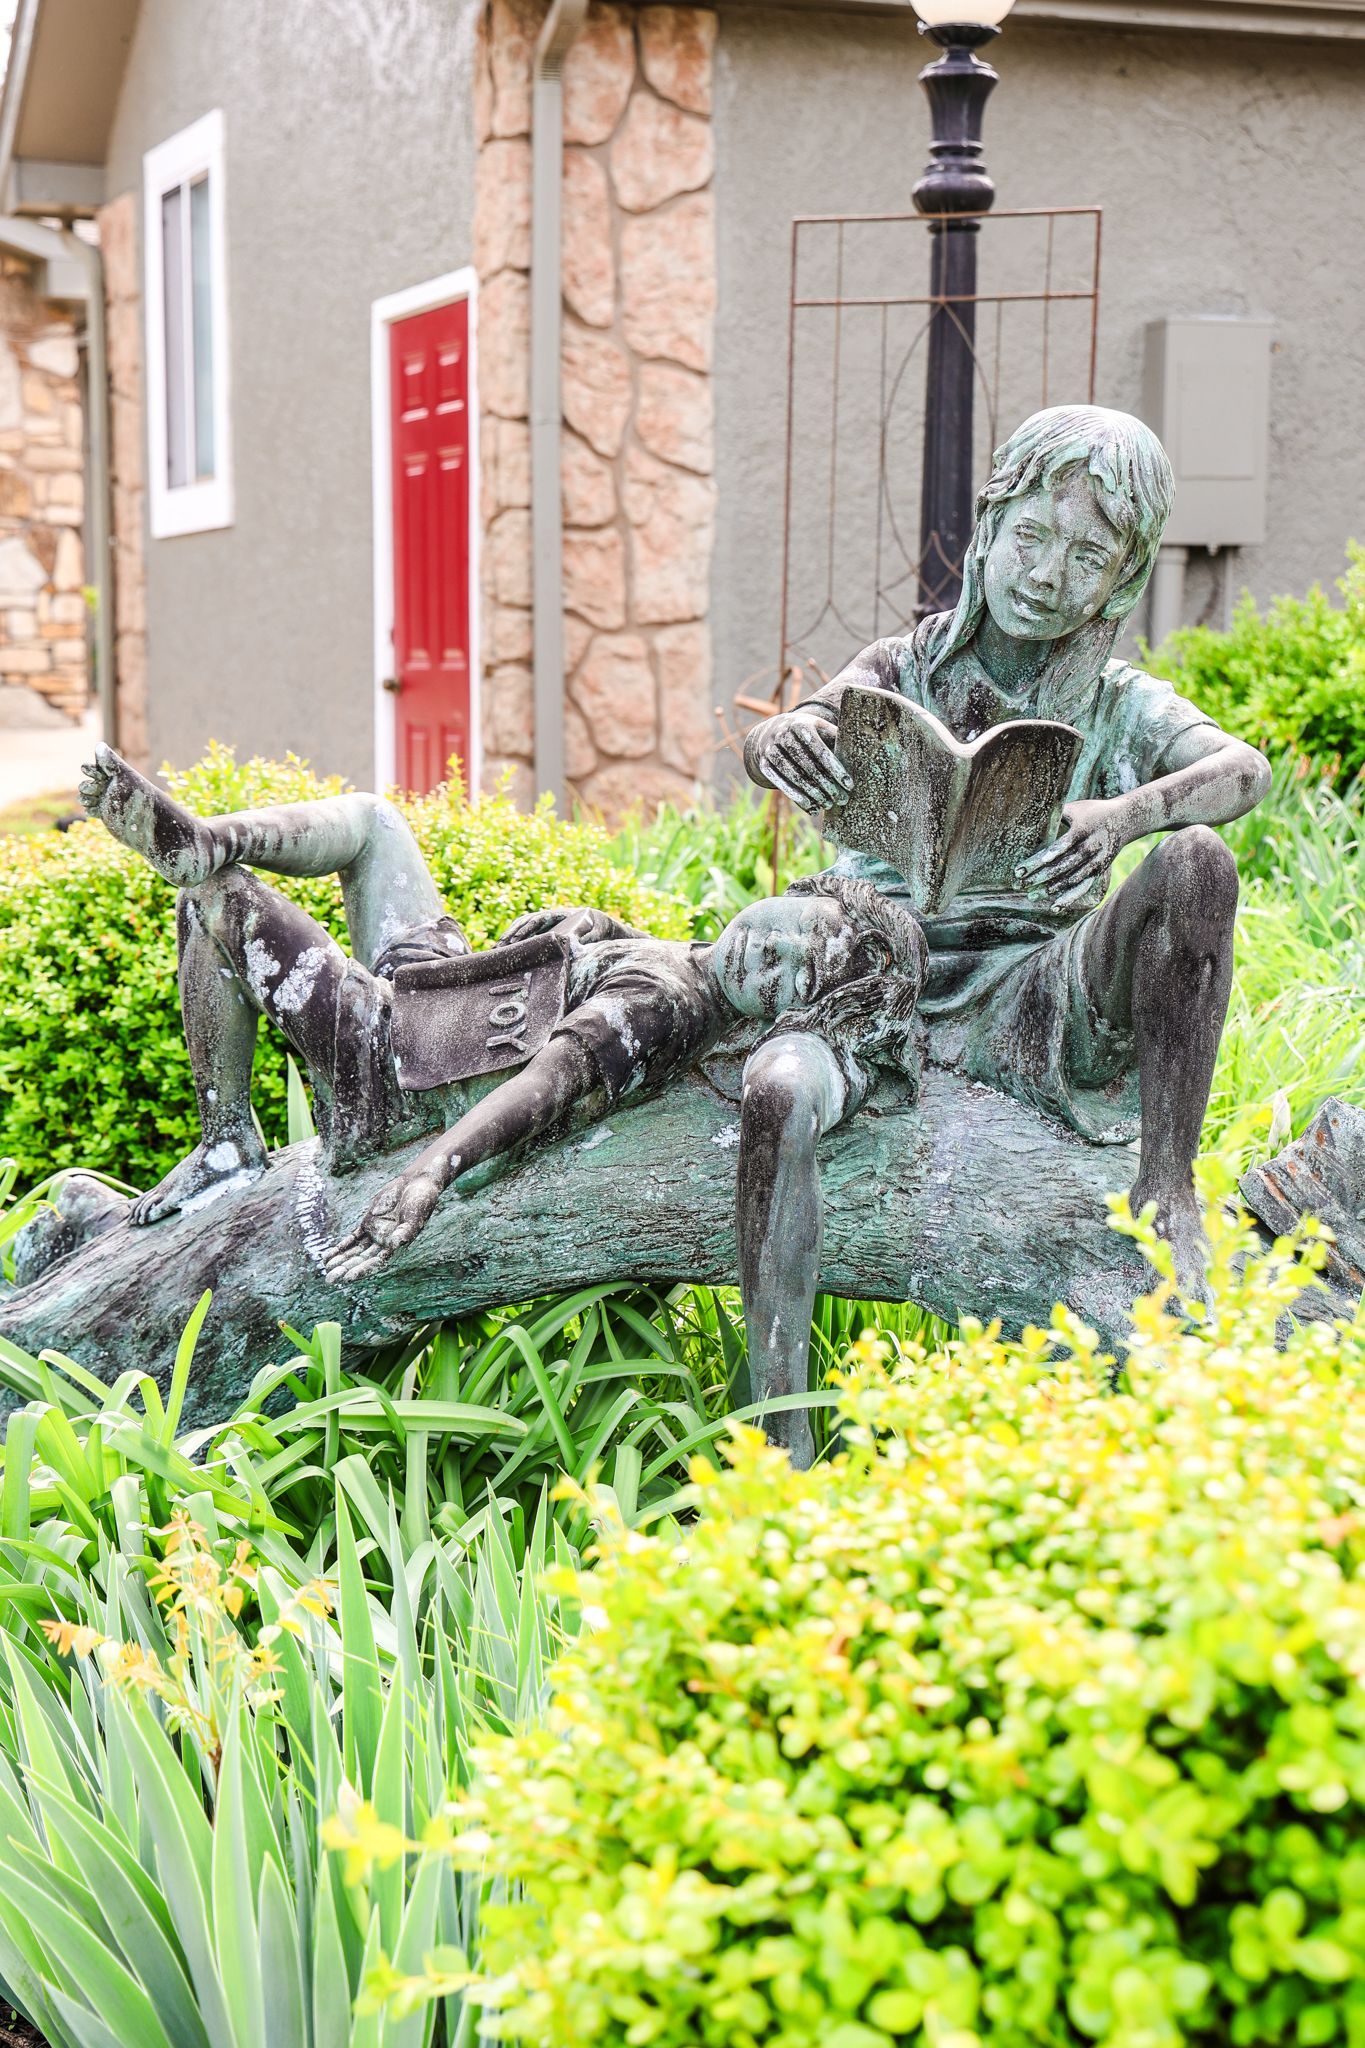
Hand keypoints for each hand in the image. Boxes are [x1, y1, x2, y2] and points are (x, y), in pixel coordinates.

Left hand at [323, 1167, 443, 1282]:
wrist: (415, 1184)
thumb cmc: (420, 1202)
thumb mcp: (415, 1216)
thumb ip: (405, 1231)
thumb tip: (395, 1243)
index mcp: (397, 1247)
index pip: (376, 1263)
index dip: (362, 1270)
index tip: (348, 1277)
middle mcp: (384, 1244)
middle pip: (362, 1260)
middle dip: (346, 1269)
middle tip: (330, 1279)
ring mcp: (375, 1234)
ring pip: (354, 1251)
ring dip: (341, 1260)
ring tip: (326, 1268)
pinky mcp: (368, 1224)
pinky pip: (352, 1238)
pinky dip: (341, 1247)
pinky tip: (329, 1255)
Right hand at [497, 906, 614, 945]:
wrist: (599, 922)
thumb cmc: (598, 927)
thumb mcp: (596, 931)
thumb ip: (587, 936)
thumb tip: (575, 944)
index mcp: (559, 914)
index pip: (537, 920)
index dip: (524, 930)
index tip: (514, 940)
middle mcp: (548, 916)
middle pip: (524, 923)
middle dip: (511, 934)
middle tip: (498, 947)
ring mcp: (544, 922)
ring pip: (521, 927)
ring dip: (508, 937)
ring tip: (495, 949)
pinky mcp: (542, 929)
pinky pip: (525, 933)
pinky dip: (513, 939)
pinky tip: (503, 949)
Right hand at [750, 712, 852, 813]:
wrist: (772, 731)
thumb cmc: (807, 732)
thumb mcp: (821, 729)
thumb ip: (837, 738)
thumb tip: (865, 750)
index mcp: (801, 725)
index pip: (821, 752)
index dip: (836, 769)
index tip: (849, 785)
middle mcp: (783, 736)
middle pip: (809, 767)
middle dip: (827, 786)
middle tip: (842, 800)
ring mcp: (771, 751)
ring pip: (796, 778)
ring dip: (814, 795)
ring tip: (829, 805)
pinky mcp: (764, 764)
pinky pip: (782, 784)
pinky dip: (797, 798)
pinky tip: (812, 808)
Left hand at [1015, 797, 1130, 906]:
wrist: (1126, 819)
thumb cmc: (1093, 811)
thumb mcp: (1075, 808)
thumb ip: (1055, 815)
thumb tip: (1028, 820)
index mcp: (1083, 830)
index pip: (1058, 847)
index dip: (1039, 860)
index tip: (1020, 869)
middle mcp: (1091, 846)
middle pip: (1063, 866)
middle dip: (1039, 876)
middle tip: (1020, 883)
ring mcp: (1097, 860)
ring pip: (1072, 879)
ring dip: (1051, 889)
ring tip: (1032, 895)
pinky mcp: (1099, 870)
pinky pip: (1083, 887)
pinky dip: (1069, 898)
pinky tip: (1054, 907)